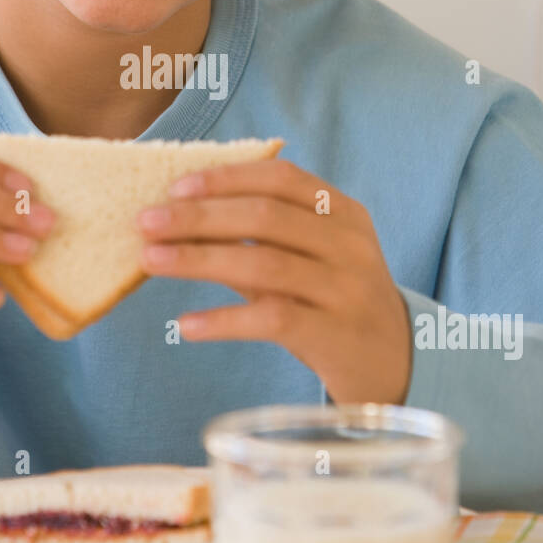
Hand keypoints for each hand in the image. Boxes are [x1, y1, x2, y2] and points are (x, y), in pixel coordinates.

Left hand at [136, 158, 412, 404]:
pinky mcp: (335, 335)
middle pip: (264, 216)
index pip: (281, 177)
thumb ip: (259, 237)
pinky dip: (223, 320)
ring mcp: (345, 290)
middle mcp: (349, 244)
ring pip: (263, 263)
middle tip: (145, 221)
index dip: (226, 178)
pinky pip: (271, 320)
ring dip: (198, 259)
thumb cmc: (335, 303)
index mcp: (343, 212)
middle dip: (197, 216)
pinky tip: (185, 324)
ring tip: (150, 260)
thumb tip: (178, 218)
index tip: (176, 186)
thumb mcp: (309, 259)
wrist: (397, 365)